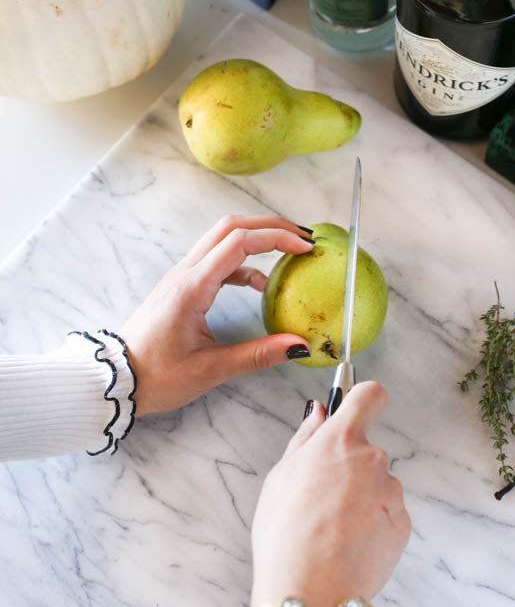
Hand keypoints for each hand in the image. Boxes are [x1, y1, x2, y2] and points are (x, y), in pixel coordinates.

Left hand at [121, 216, 314, 415]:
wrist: (116, 380)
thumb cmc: (157, 377)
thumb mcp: (211, 370)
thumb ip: (258, 355)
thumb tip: (298, 346)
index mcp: (192, 288)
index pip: (238, 243)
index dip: (276, 237)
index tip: (305, 247)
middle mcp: (185, 273)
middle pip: (230, 227)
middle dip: (270, 226)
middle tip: (303, 238)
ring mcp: (182, 277)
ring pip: (222, 239)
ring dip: (256, 239)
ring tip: (288, 254)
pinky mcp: (182, 286)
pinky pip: (216, 260)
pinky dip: (243, 262)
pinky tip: (260, 285)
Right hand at [246, 383, 410, 606]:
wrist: (312, 591)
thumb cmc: (286, 534)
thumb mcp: (279, 478)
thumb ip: (305, 438)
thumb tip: (319, 411)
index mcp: (340, 441)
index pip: (369, 395)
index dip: (364, 398)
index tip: (358, 407)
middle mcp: (372, 460)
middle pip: (366, 451)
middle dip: (349, 468)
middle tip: (321, 500)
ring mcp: (392, 493)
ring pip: (377, 486)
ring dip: (361, 501)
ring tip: (331, 532)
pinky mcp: (404, 524)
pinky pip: (388, 515)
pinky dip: (373, 526)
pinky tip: (348, 547)